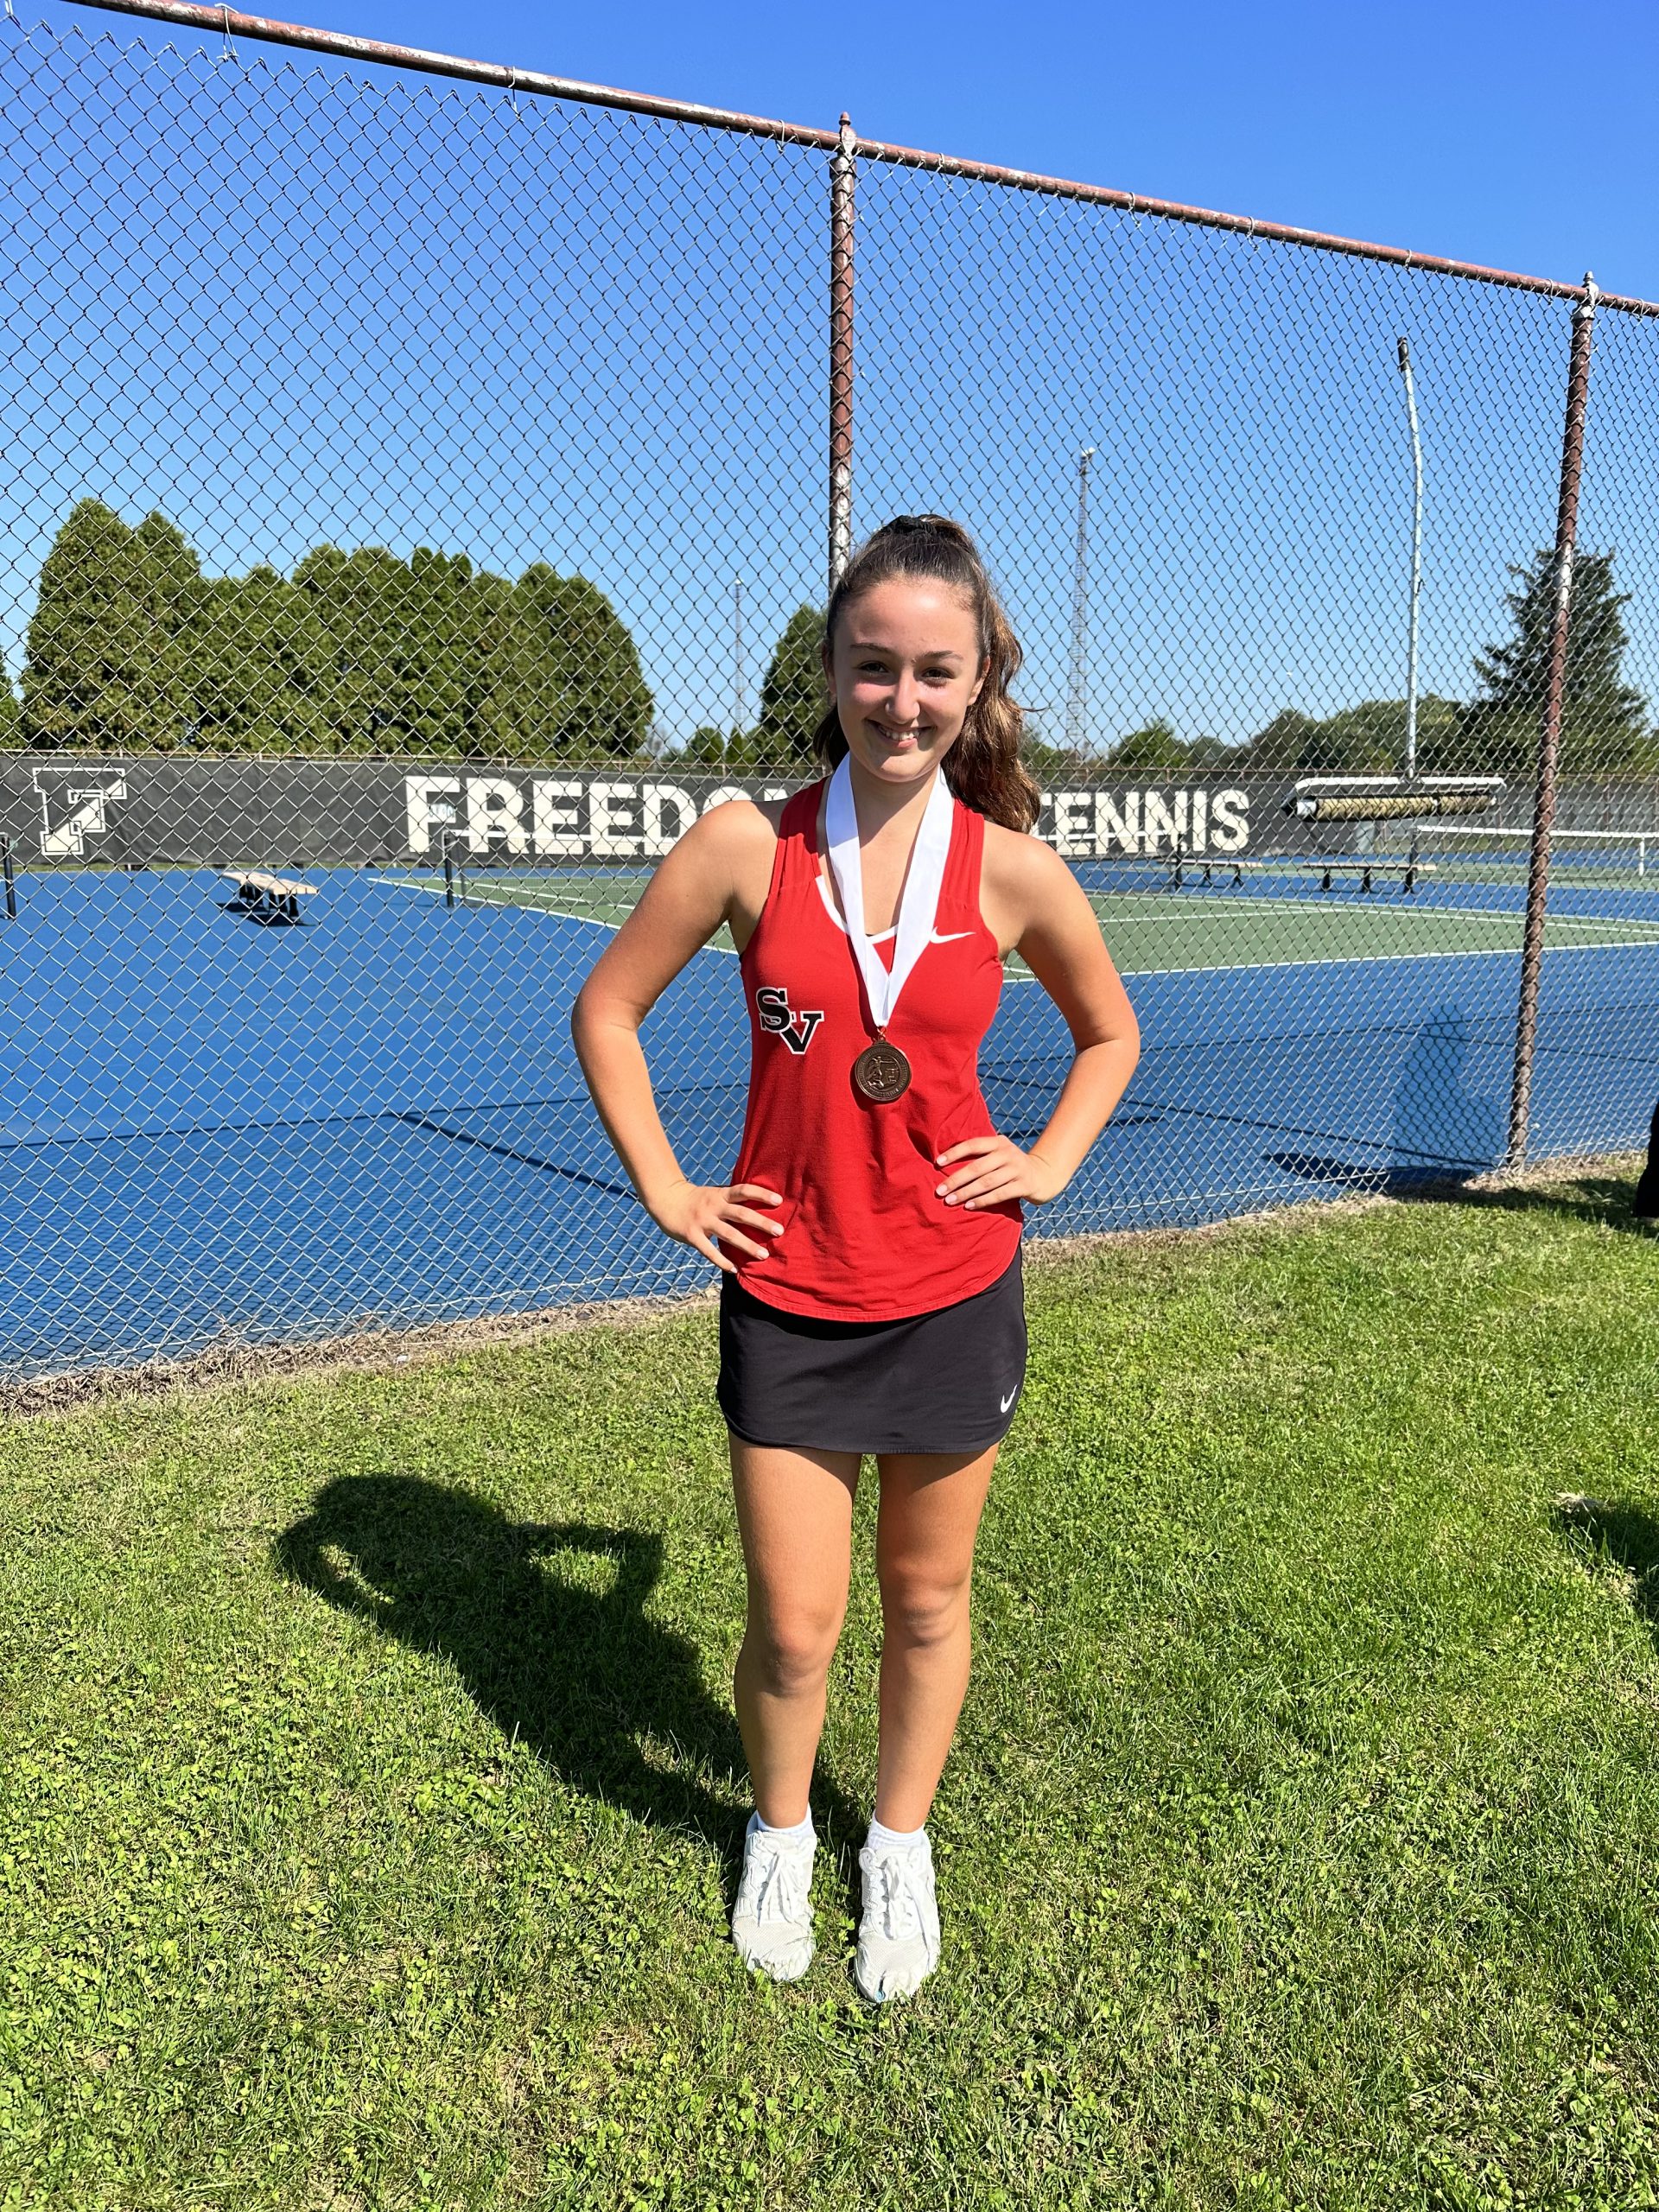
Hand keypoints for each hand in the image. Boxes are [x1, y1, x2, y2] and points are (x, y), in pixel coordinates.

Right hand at [646, 1179, 784, 1273]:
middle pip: (740, 1213)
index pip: (744, 1191)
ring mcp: (702, 1221)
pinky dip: (722, 1261)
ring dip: (747, 1245)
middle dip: (761, 1222)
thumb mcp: (714, 1194)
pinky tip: (734, 1269)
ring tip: (764, 1255)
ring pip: (728, 1234)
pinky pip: (709, 1250)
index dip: (761, 1194)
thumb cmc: (697, 1200)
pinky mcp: (691, 1235)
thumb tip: (759, 1209)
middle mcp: (713, 1206)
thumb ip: (732, 1201)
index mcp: (720, 1195)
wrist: (666, 1200)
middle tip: (779, 1231)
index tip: (779, 1200)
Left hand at [935, 1136, 1064, 1210]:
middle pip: (977, 1167)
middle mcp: (1008, 1153)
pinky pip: (999, 1195)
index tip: (937, 1163)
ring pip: (986, 1183)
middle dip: (956, 1179)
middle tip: (939, 1190)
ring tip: (950, 1200)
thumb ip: (981, 1154)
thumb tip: (946, 1161)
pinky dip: (982, 1201)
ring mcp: (1017, 1169)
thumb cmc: (1011, 1165)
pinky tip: (969, 1206)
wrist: (1044, 1175)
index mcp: (999, 1142)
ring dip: (965, 1193)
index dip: (954, 1153)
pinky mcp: (1024, 1185)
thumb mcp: (1000, 1153)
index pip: (973, 1144)